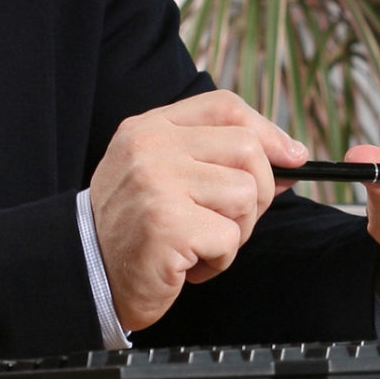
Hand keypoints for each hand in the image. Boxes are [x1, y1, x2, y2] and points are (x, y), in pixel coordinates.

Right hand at [90, 89, 304, 330]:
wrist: (88, 272)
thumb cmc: (136, 227)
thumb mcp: (166, 174)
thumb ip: (217, 158)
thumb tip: (290, 156)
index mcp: (150, 127)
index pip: (225, 106)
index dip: (267, 131)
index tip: (290, 158)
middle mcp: (151, 147)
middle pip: (247, 148)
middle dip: (258, 193)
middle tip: (228, 221)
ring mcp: (157, 182)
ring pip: (245, 194)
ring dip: (236, 232)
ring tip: (200, 242)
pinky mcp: (167, 224)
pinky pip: (230, 237)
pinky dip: (219, 261)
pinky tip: (188, 264)